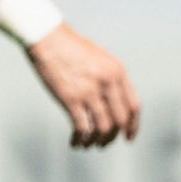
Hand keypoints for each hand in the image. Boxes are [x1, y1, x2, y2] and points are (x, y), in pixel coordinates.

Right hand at [26, 25, 139, 148]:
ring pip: (103, 128)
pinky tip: (75, 143)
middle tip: (104, 144)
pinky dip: (80, 139)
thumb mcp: (99, 58)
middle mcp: (108, 82)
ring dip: (97, 141)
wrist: (47, 37)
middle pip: (120, 120)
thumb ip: (109, 78)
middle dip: (113, 137)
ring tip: (89, 145)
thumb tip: (112, 104)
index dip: (133, 126)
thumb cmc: (69, 46)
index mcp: (118, 71)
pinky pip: (82, 128)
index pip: (134, 106)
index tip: (128, 138)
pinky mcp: (70, 98)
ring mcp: (90, 91)